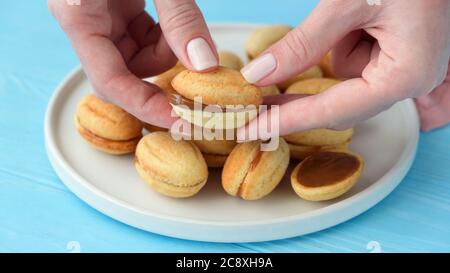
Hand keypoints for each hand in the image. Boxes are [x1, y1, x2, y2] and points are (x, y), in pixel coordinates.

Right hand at [49, 0, 217, 127]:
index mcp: (77, 13)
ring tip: (182, 34)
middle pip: (122, 75)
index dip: (146, 106)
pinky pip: (142, 39)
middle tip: (198, 90)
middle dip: (158, 82)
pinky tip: (173, 25)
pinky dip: (164, 40)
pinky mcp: (117, 8)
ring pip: (135, 60)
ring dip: (165, 58)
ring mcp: (101, 15)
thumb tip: (205, 64)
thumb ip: (180, 17)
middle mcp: (84, 19)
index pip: (109, 81)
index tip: (182, 122)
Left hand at [239, 0, 449, 139]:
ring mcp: (404, 70)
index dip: (287, 121)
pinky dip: (345, 40)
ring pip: (344, 77)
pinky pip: (355, 60)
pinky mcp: (397, 59)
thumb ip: (303, 44)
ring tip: (355, 14)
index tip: (252, 130)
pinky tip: (360, 17)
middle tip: (255, 102)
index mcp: (405, 76)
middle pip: (338, 103)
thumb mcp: (346, 3)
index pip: (332, 111)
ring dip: (336, 45)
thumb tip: (259, 75)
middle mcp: (409, 82)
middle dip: (298, 97)